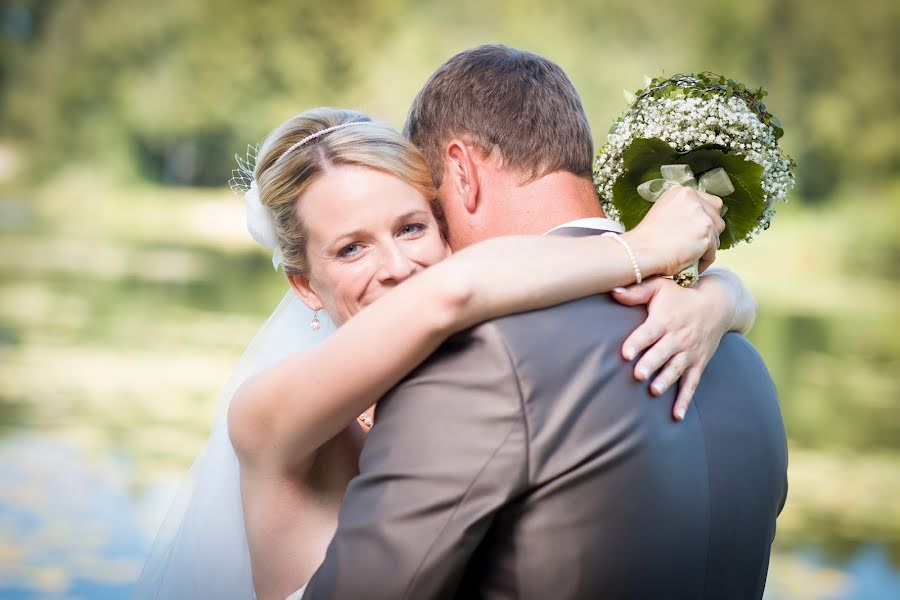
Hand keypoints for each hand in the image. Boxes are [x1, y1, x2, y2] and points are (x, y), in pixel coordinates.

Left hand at [612, 276, 730, 419]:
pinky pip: (691, 383)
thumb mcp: (660, 286)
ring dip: (665, 380)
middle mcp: (677, 338)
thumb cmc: (681, 295)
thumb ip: (636, 291)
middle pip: (662, 352)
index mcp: (664, 320)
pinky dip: (685, 400)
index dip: (637, 342)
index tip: (625, 352)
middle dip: (651, 364)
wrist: (720, 303)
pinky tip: (676, 415)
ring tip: (654, 391)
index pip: (648, 332)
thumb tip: (613, 290)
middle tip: (638, 375)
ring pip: (676, 369)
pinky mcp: (698, 363)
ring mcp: (688, 353)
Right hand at [623, 185, 724, 276]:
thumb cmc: (647, 239)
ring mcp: (701, 214)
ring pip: (717, 235)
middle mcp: (693, 198)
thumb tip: (697, 222)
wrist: (641, 251)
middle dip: (709, 232)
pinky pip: (713, 252)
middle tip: (694, 245)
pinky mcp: (706, 232)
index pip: (709, 202)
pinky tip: (690, 264)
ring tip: (690, 257)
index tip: (696, 231)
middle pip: (716, 217)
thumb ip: (682, 210)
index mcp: (681, 192)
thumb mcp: (664, 212)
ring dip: (706, 248)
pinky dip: (703, 261)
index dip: (704, 219)